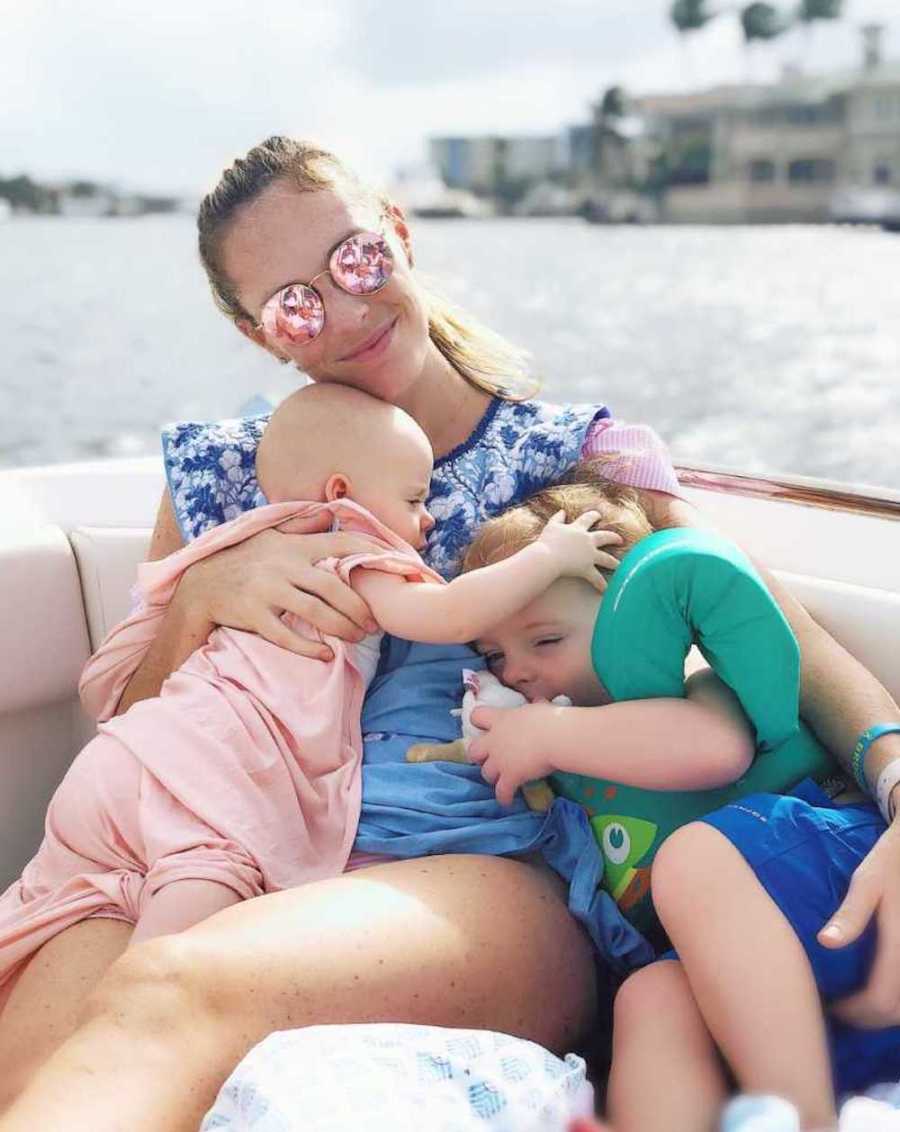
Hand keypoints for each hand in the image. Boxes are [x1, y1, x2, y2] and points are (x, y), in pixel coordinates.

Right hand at [176, 512, 382, 659]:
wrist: (200, 585)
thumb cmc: (242, 560)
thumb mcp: (270, 536)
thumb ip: (302, 526)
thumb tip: (330, 513)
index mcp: (293, 546)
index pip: (341, 543)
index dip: (371, 553)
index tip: (395, 566)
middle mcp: (283, 565)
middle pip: (334, 587)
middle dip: (360, 608)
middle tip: (375, 624)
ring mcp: (267, 591)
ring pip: (315, 613)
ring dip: (342, 628)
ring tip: (358, 638)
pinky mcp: (252, 615)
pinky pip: (286, 635)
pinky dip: (309, 647)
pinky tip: (327, 655)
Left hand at [468, 702, 556, 805]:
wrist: (555, 737)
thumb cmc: (549, 718)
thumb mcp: (539, 708)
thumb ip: (534, 706)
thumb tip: (539, 702)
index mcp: (500, 720)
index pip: (477, 716)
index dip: (479, 722)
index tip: (485, 727)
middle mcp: (494, 741)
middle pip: (473, 751)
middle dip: (479, 756)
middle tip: (489, 758)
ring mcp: (500, 760)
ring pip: (486, 773)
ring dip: (492, 777)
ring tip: (501, 780)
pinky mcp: (509, 777)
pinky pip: (502, 792)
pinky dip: (504, 797)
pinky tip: (507, 801)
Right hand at [537, 510, 622, 591]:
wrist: (547, 556)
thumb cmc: (547, 541)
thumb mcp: (551, 526)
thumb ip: (558, 518)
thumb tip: (562, 511)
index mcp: (579, 529)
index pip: (589, 518)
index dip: (594, 516)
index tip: (599, 515)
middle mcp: (588, 541)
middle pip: (605, 537)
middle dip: (613, 537)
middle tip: (620, 540)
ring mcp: (589, 555)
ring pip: (606, 558)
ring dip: (614, 562)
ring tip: (620, 566)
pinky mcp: (587, 568)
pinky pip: (597, 578)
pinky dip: (601, 584)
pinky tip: (607, 590)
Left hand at [818, 817, 899, 1026]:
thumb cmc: (890, 865)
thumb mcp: (867, 883)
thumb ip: (850, 915)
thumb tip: (825, 943)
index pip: (880, 1000)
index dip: (855, 1013)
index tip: (831, 1007)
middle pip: (896, 1012)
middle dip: (868, 1019)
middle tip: (840, 1011)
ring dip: (885, 1014)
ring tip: (856, 1006)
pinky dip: (896, 1000)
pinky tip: (879, 991)